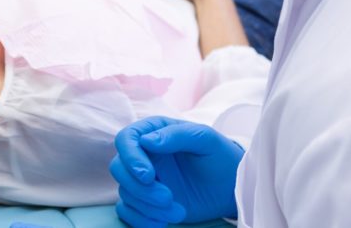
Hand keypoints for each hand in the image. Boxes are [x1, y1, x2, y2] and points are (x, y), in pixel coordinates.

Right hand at [111, 117, 242, 226]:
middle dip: (140, 188)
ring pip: (125, 192)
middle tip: (168, 198)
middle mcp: (144, 155)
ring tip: (179, 212)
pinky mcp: (146, 201)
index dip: (131, 158)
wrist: (231, 186)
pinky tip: (162, 223)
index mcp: (153, 132)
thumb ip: (177, 135)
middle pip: (119, 168)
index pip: (126, 139)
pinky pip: (127, 211)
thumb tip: (147, 141)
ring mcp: (144, 180)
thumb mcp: (204, 139)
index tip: (149, 176)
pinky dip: (140, 220)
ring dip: (148, 207)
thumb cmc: (220, 156)